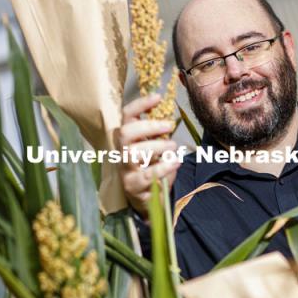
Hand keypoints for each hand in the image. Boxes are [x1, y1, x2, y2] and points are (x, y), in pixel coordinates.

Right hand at [118, 93, 179, 218]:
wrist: (150, 199)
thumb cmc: (153, 168)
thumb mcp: (157, 147)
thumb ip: (159, 132)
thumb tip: (169, 111)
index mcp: (128, 139)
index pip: (127, 116)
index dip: (140, 105)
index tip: (158, 97)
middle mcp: (122, 152)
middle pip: (125, 133)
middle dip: (148, 126)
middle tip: (168, 125)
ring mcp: (125, 170)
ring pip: (133, 153)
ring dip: (157, 147)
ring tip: (173, 147)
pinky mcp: (133, 186)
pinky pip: (146, 175)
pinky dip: (164, 166)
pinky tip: (176, 162)